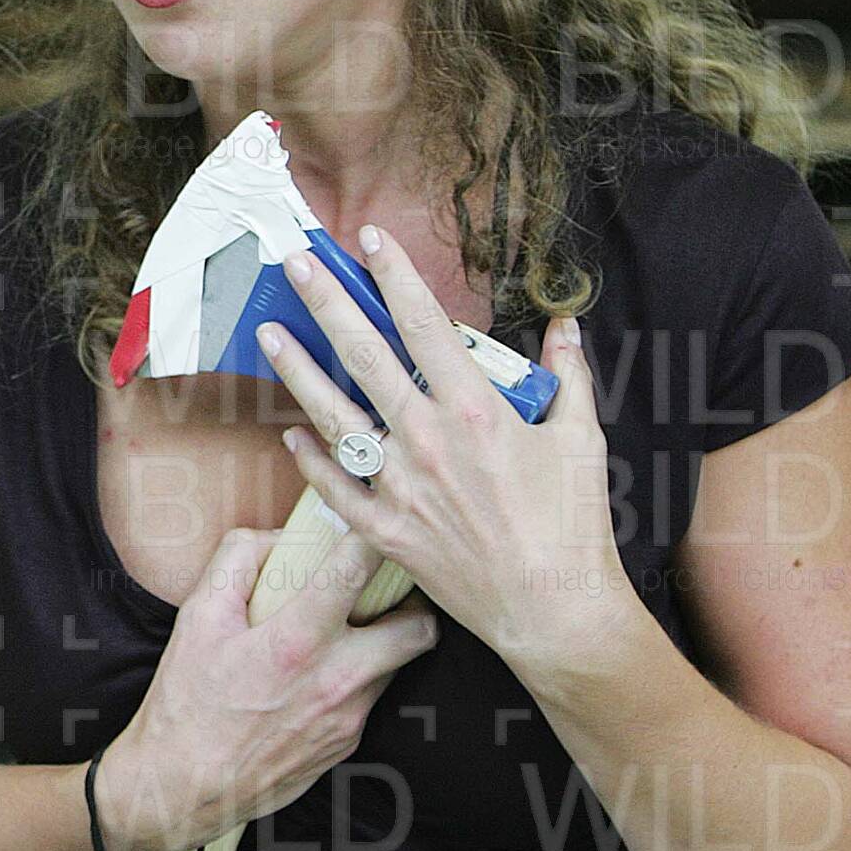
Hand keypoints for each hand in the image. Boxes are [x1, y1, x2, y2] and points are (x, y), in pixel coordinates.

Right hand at [99, 520, 438, 850]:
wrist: (184, 787)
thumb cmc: (187, 701)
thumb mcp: (197, 618)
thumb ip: (236, 561)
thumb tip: (277, 536)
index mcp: (297, 642)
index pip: (357, 571)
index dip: (375, 536)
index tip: (379, 519)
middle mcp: (336, 682)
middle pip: (417, 629)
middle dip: (413, 602)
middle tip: (388, 589)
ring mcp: (348, 718)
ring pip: (397, 665)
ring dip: (384, 641)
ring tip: (350, 630)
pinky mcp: (347, 745)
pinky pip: (371, 698)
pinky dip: (357, 677)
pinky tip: (319, 676)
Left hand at [261, 224, 625, 676]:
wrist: (554, 611)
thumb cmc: (573, 525)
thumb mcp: (581, 439)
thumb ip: (569, 375)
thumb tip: (567, 326)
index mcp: (476, 409)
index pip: (427, 324)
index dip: (397, 276)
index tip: (371, 240)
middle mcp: (428, 439)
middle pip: (365, 355)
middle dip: (327, 302)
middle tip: (294, 264)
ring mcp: (400, 485)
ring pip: (335, 414)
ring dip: (298, 370)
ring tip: (269, 333)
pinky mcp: (385, 529)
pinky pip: (336, 487)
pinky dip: (310, 459)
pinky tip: (290, 433)